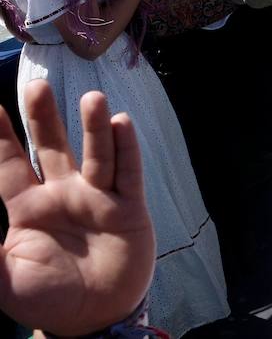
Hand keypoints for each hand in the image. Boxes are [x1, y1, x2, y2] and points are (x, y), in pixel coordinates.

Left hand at [0, 82, 153, 334]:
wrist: (95, 318)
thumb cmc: (44, 299)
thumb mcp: (3, 279)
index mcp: (28, 208)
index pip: (8, 164)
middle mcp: (63, 193)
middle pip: (51, 147)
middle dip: (43, 118)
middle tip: (35, 86)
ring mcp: (97, 198)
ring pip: (94, 154)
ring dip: (93, 127)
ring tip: (92, 99)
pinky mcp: (128, 208)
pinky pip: (127, 173)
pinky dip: (125, 149)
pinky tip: (122, 124)